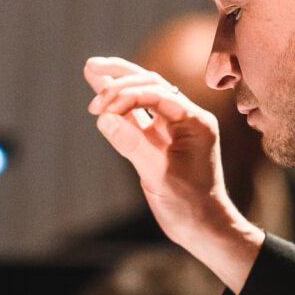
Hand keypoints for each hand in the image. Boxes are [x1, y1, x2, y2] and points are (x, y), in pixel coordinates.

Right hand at [84, 57, 263, 291]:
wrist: (204, 227)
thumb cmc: (189, 205)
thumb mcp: (158, 175)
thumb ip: (132, 144)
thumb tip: (104, 119)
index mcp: (194, 121)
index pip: (157, 94)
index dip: (125, 96)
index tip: (99, 111)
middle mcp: (186, 119)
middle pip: (151, 84)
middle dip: (120, 76)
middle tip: (90, 67)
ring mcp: (174, 128)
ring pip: (144, 96)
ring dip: (118, 84)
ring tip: (92, 70)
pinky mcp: (162, 141)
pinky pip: (140, 116)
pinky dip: (121, 107)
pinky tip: (102, 99)